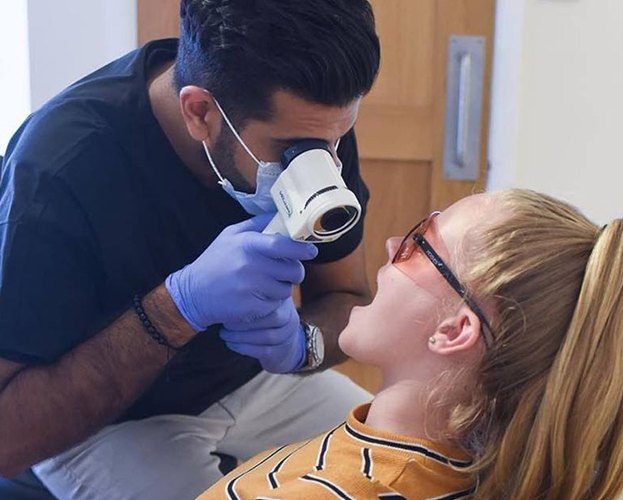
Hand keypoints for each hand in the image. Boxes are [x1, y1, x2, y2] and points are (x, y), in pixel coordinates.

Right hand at [165, 214, 317, 331]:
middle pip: (293, 270)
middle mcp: (250, 266)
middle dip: (294, 271)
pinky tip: (256, 297)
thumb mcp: (230, 235)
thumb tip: (281, 213)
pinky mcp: (251, 308)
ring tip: (264, 284)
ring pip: (286, 289)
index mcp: (247, 244)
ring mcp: (250, 289)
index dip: (302, 248)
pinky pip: (275, 305)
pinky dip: (271, 303)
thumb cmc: (215, 261)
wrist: (193, 293)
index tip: (311, 250)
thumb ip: (257, 225)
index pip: (283, 245)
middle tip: (284, 271)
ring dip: (281, 288)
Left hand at [220, 298, 305, 373]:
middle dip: (245, 320)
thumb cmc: (261, 319)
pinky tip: (230, 343)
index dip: (249, 304)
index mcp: (283, 301)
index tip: (228, 306)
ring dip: (241, 335)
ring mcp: (288, 336)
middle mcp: (290, 318)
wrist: (282, 345)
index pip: (270, 300)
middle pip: (272, 318)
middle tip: (224, 321)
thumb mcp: (259, 302)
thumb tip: (223, 286)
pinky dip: (244, 347)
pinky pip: (264, 350)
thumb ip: (248, 294)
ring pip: (267, 336)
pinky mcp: (281, 353)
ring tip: (224, 333)